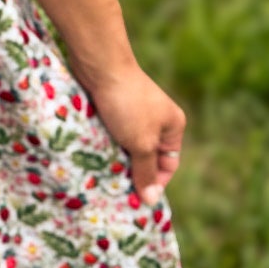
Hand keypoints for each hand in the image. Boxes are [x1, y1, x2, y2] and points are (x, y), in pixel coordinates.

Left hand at [78, 60, 185, 204]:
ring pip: (128, 147)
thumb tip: (152, 201)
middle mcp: (157, 120)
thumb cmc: (127, 105)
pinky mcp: (114, 109)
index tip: (136, 199)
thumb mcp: (141, 143)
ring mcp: (134, 114)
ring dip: (118, 160)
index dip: (153, 182)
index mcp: (173, 127)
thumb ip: (146, 171)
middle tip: (117, 192)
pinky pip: (113, 135)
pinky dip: (107, 146)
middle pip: (146, 157)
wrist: (101, 66)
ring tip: (104, 178)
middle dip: (133, 173)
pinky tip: (95, 159)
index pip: (168, 165)